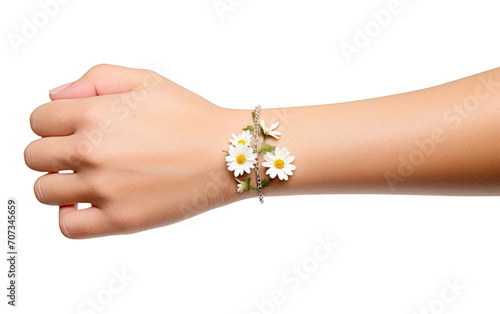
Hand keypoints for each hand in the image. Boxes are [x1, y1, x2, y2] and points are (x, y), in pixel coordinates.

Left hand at [25, 64, 249, 238]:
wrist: (228, 154)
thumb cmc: (192, 117)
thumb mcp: (146, 80)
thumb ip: (95, 79)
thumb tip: (56, 96)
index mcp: (94, 113)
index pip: (39, 119)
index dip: (54, 124)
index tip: (73, 131)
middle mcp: (92, 150)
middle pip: (35, 155)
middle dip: (53, 152)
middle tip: (81, 154)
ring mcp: (105, 188)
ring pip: (44, 190)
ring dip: (58, 183)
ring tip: (85, 179)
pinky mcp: (121, 219)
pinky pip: (68, 225)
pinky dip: (69, 214)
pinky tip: (88, 202)